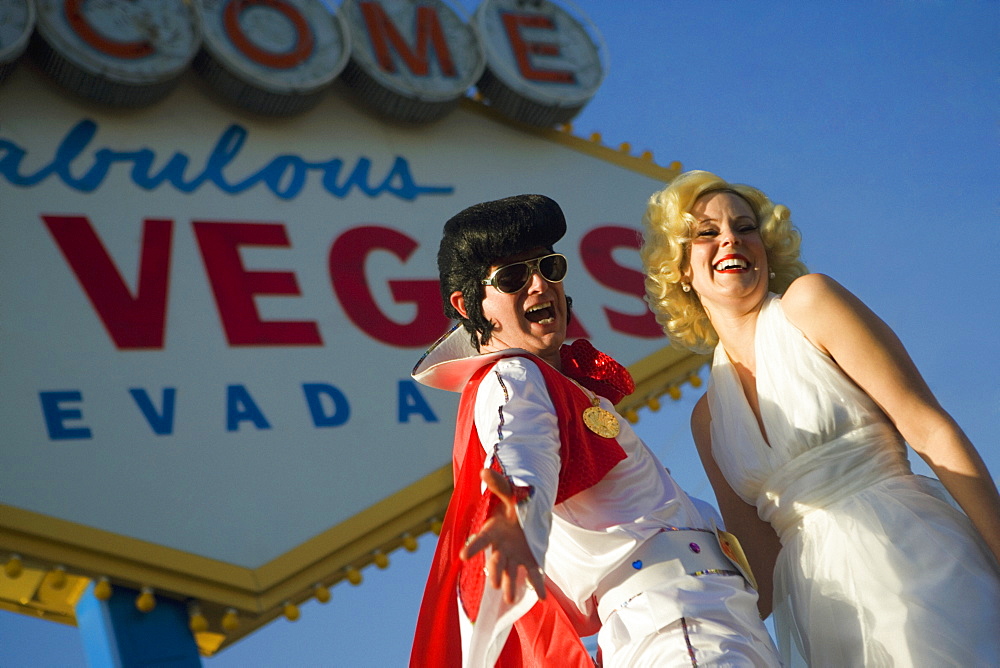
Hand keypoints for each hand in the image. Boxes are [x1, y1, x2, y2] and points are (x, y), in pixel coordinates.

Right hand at [459, 468, 546, 602]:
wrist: (527, 512)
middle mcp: (500, 547)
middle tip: (494, 584)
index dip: (473, 548)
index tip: (463, 556)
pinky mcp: (529, 561)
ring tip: (509, 599)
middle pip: (496, 561)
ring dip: (509, 585)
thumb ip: (499, 485)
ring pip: (510, 573)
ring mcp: (514, 556)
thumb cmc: (514, 504)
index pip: (480, 540)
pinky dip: (537, 586)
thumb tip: (484, 471)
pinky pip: (533, 575)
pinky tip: (541, 598)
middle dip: (495, 571)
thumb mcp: (510, 493)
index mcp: (493, 531)